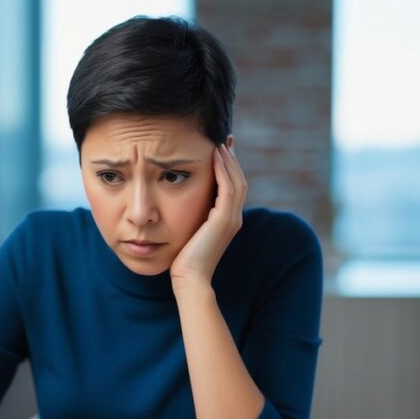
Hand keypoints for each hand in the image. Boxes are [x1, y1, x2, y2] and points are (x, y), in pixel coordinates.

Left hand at [170, 143, 247, 294]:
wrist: (188, 279)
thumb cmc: (183, 260)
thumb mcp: (189, 232)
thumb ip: (191, 217)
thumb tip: (180, 204)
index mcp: (227, 220)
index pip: (232, 187)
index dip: (228, 168)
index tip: (220, 150)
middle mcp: (234, 218)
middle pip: (238, 180)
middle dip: (232, 159)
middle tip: (224, 139)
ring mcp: (231, 219)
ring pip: (236, 181)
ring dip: (228, 160)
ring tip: (219, 143)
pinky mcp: (224, 220)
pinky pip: (227, 188)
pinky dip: (223, 170)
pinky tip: (215, 156)